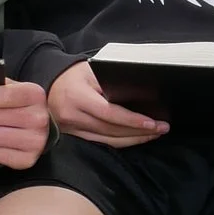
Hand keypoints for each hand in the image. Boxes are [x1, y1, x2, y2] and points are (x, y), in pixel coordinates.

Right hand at [45, 62, 167, 147]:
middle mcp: (72, 116)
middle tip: (162, 128)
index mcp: (77, 96)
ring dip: (133, 139)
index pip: (108, 112)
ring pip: (107, 140)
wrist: (51, 82)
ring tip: (154, 135)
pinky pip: (100, 143)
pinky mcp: (73, 137)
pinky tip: (135, 139)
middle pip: (110, 130)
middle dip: (138, 131)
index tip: (152, 123)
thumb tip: (142, 94)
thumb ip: (113, 82)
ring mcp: (71, 129)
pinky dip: (120, 143)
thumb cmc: (77, 74)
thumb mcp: (93, 70)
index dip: (132, 120)